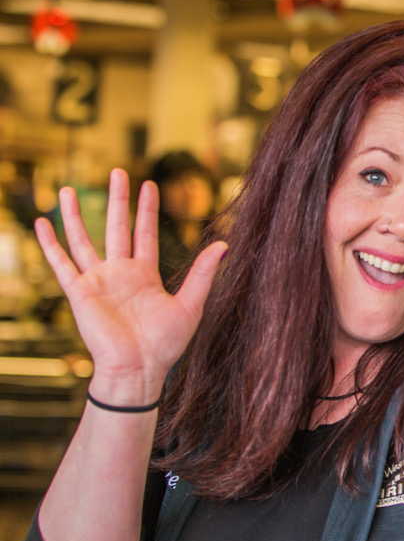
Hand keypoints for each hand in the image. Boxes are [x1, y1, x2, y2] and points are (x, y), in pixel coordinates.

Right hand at [34, 168, 226, 401]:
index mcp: (144, 274)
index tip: (149, 184)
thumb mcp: (191, 304)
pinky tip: (42, 223)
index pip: (144, 232)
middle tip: (117, 171)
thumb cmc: (166, 344)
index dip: (146, 209)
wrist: (139, 369)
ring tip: (66, 188)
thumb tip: (224, 244)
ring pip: (83, 240)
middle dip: (116, 200)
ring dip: (74, 215)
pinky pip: (61, 264)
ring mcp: (97, 281)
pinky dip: (50, 244)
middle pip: (115, 227)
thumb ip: (204, 273)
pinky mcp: (79, 293)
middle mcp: (119, 273)